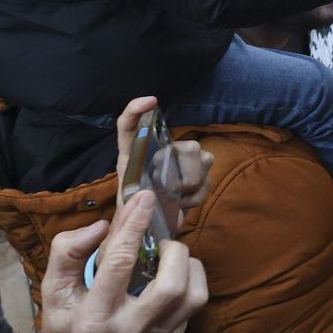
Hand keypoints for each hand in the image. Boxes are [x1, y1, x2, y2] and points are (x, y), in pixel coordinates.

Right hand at [38, 191, 208, 332]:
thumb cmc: (67, 331)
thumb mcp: (52, 295)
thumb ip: (67, 254)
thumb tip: (103, 226)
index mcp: (93, 317)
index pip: (119, 263)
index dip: (134, 225)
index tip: (145, 198)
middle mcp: (129, 330)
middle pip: (171, 285)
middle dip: (172, 250)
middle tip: (160, 240)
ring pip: (193, 296)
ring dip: (188, 265)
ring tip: (169, 256)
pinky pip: (194, 303)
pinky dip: (190, 280)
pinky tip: (171, 275)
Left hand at [114, 97, 210, 230]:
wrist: (147, 230)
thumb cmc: (132, 211)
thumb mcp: (124, 201)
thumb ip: (133, 195)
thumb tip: (152, 194)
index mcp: (135, 154)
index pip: (128, 124)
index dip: (137, 108)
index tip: (152, 101)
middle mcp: (161, 151)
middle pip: (189, 146)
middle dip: (187, 170)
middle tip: (172, 188)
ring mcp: (184, 163)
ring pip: (205, 160)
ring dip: (192, 185)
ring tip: (176, 198)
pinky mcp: (200, 178)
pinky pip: (207, 182)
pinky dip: (195, 198)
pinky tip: (183, 203)